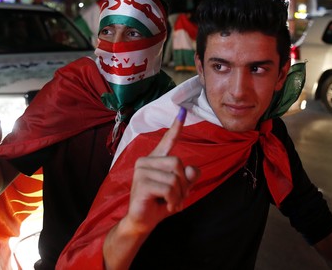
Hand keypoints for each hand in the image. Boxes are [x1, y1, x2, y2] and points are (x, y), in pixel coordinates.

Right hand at [125, 107, 198, 234]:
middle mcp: (146, 161)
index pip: (168, 139)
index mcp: (156, 159)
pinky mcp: (141, 184)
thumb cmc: (160, 202)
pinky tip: (167, 206)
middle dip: (184, 184)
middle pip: (178, 162)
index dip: (176, 126)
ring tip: (173, 203)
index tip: (183, 111)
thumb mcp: (180, 188)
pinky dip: (173, 200)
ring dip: (179, 195)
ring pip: (174, 177)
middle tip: (178, 197)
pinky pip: (168, 187)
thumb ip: (188, 176)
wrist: (143, 221)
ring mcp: (141, 171)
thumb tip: (191, 169)